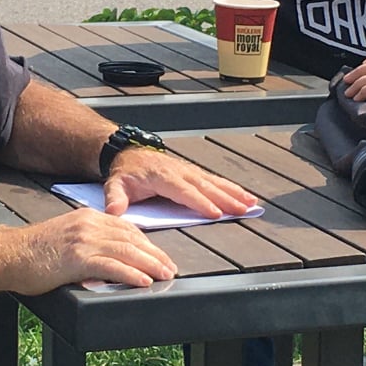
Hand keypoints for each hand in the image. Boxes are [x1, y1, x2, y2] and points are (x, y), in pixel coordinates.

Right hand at [11, 209, 177, 291]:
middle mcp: (88, 224)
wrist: (7, 255)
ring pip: (126, 250)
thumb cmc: (33, 253)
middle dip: (155, 254)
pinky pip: (110, 265)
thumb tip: (110, 261)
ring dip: (149, 264)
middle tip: (170, 269)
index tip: (160, 257)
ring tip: (165, 276)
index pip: (126, 229)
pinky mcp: (77, 258)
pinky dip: (130, 274)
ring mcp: (83, 240)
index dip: (147, 244)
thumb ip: (88, 244)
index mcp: (87, 218)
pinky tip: (142, 282)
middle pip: (131, 238)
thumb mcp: (66, 240)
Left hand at [104, 147, 259, 218]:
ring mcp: (189, 171)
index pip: (184, 191)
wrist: (128, 153)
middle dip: (226, 198)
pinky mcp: (194, 172)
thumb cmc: (124, 173)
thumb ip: (115, 199)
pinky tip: (245, 196)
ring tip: (252, 203)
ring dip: (234, 193)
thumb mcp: (115, 185)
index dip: (200, 202)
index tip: (215, 213)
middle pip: (205, 187)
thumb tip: (114, 211)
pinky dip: (231, 188)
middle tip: (243, 209)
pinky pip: (215, 180)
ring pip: (214, 182)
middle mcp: (180, 171)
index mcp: (163, 176)